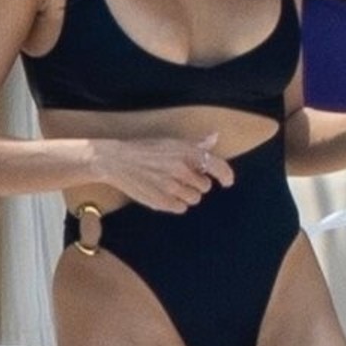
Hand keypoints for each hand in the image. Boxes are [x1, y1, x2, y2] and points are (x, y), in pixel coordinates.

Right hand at [93, 132, 234, 213]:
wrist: (117, 160)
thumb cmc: (145, 150)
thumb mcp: (172, 143)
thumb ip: (196, 144)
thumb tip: (215, 137)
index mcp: (186, 152)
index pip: (218, 166)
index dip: (226, 176)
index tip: (227, 182)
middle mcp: (182, 169)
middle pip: (205, 187)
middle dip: (197, 184)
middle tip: (181, 179)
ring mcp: (172, 186)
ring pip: (194, 199)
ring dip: (186, 195)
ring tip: (171, 186)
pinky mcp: (162, 201)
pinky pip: (180, 208)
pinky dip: (175, 204)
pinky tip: (164, 194)